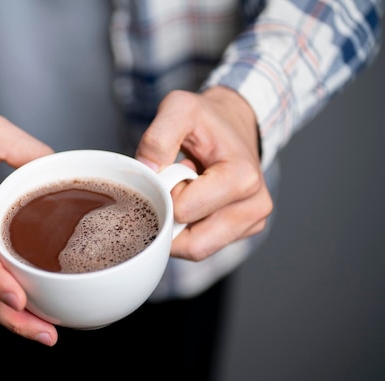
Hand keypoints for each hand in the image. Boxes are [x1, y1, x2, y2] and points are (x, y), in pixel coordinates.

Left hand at [135, 86, 272, 260]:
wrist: (233, 122)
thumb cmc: (207, 119)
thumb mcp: (179, 109)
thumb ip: (158, 137)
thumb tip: (146, 172)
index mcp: (243, 177)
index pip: (184, 212)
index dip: (166, 194)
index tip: (171, 172)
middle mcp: (255, 205)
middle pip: (194, 244)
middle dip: (172, 219)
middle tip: (175, 187)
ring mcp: (251, 222)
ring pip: (197, 250)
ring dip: (180, 225)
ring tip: (187, 191)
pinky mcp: (243, 231)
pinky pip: (203, 247)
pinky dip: (189, 229)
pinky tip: (195, 201)